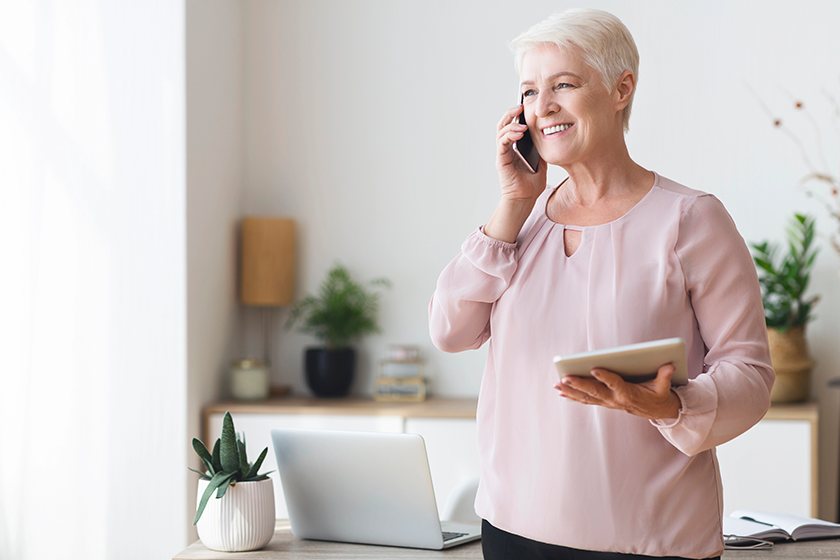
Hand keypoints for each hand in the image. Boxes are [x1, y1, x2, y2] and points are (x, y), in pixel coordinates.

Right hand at [495, 104, 546, 203]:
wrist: (525, 199)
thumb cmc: (531, 184)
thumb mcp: (541, 161)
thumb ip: (541, 148)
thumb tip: (549, 134)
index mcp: (515, 147)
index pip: (512, 126)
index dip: (517, 115)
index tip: (526, 107)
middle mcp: (507, 148)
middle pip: (503, 125)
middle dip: (510, 114)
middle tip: (520, 106)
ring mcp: (503, 154)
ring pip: (501, 131)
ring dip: (510, 123)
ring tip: (521, 121)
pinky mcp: (501, 160)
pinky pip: (502, 143)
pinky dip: (509, 135)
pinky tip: (519, 133)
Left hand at [554, 364, 680, 420]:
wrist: (657, 412)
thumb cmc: (658, 395)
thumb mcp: (664, 387)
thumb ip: (665, 376)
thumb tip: (670, 365)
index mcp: (629, 394)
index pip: (615, 384)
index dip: (605, 376)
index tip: (594, 368)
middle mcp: (615, 400)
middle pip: (595, 392)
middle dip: (579, 384)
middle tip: (565, 377)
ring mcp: (608, 403)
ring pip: (587, 397)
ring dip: (571, 391)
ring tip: (557, 384)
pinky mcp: (604, 403)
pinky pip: (586, 400)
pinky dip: (573, 396)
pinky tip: (561, 392)